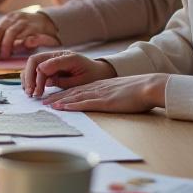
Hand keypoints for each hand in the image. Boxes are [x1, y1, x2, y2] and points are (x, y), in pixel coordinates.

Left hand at [0, 9, 59, 60]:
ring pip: (11, 32)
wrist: (47, 21)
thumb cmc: (23, 30)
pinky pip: (30, 34)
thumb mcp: (6, 33)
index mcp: (2, 22)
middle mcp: (11, 20)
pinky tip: (23, 47)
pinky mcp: (37, 28)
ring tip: (2, 56)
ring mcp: (24, 23)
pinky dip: (26, 41)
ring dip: (5, 44)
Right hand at [23, 50, 114, 95]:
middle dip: (29, 77)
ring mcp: (52, 58)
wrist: (99, 72)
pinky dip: (30, 78)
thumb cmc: (93, 77)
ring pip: (32, 64)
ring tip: (29, 93)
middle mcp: (57, 55)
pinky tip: (32, 89)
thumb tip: (45, 81)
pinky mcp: (49, 65)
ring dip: (27, 78)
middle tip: (30, 93)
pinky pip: (35, 68)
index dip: (38, 79)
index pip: (44, 65)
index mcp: (67, 57)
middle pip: (34, 61)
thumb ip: (64, 81)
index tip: (37, 93)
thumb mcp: (82, 81)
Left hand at [41, 74, 167, 114]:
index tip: (53, 97)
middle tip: (42, 101)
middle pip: (72, 92)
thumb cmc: (140, 91)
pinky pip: (85, 103)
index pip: (78, 89)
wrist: (150, 86)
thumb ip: (113, 95)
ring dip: (59, 100)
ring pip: (75, 96)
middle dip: (56, 96)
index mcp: (101, 86)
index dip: (64, 93)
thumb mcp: (122, 91)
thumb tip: (110, 100)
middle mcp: (97, 88)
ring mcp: (100, 94)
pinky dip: (72, 104)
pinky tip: (62, 106)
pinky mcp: (105, 101)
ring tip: (46, 104)